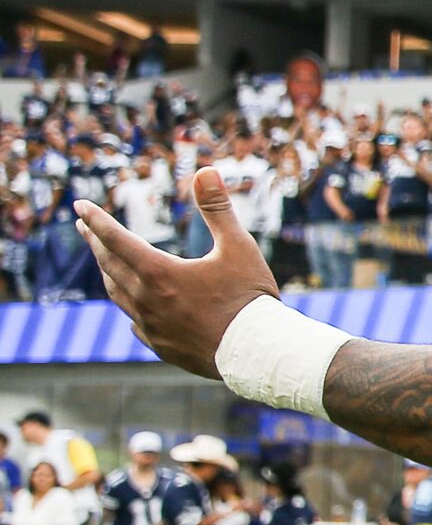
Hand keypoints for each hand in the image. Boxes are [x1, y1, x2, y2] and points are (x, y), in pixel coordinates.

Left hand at [74, 166, 276, 380]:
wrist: (257, 354)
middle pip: (109, 265)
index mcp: (159, 272)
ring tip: (106, 263)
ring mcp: (150, 325)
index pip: (116, 238)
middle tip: (83, 227)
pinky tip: (136, 307)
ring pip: (117, 294)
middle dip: (95, 242)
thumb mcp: (239, 247)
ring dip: (108, 273)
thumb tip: (205, 170)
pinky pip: (135, 323)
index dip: (96, 219)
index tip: (79, 206)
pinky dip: (131, 307)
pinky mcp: (160, 346)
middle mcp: (145, 298)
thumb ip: (217, 208)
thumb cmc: (250, 298)